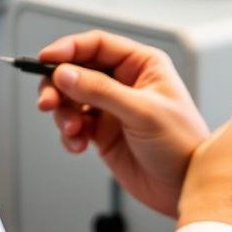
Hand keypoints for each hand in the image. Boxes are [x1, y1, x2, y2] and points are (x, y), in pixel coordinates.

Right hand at [36, 31, 208, 216]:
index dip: (69, 48)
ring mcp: (112, 107)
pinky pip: (73, 124)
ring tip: (72, 130)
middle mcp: (125, 82)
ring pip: (71, 98)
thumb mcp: (142, 112)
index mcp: (142, 64)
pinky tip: (78, 145)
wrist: (185, 186)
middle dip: (58, 85)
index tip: (46, 58)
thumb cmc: (182, 144)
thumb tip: (65, 73)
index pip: (97, 45)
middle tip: (49, 102)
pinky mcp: (102, 132)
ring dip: (63, 113)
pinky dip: (69, 134)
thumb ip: (101, 91)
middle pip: (77, 70)